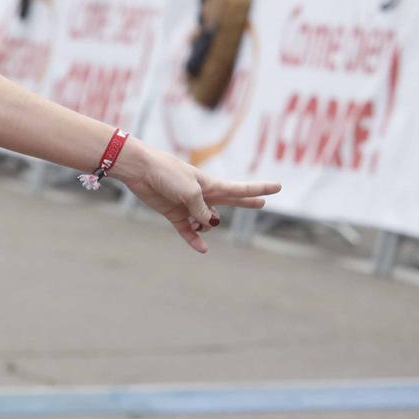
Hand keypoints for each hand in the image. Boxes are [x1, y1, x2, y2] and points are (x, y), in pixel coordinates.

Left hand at [117, 141, 278, 253]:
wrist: (139, 170)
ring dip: (205, 226)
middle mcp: (203, 195)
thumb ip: (202, 210)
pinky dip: (194, 239)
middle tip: (262, 204)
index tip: (278, 186)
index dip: (260, 190)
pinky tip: (202, 249)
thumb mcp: (190, 192)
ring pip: (206, 221)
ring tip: (194, 218)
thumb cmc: (167, 173)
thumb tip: (210, 224)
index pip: (241, 189)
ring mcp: (189, 204)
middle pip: (230, 202)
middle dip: (246, 203)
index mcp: (211, 184)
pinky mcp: (174, 213)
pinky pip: (188, 230)